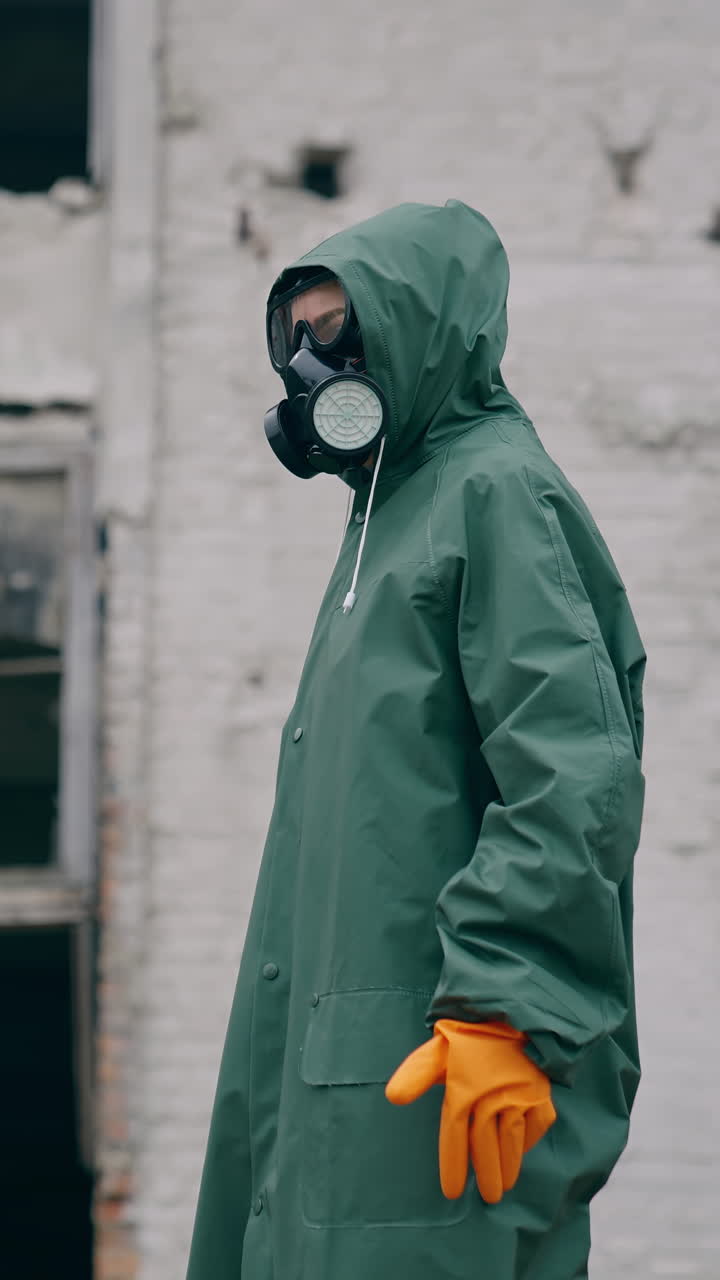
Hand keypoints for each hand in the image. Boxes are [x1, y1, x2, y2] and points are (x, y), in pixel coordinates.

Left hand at [385, 1018, 555, 1203]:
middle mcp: (494, 1095)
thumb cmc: (469, 1033)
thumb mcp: (438, 1048)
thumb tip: (392, 1097)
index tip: (452, 1192)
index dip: (454, 1165)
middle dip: (487, 1174)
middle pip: (487, 1145)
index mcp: (464, 1087)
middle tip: (487, 1197)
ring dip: (510, 1166)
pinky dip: (531, 1140)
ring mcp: (521, 1094)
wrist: (510, 1008)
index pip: (457, 1135)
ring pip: (513, 1139)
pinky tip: (523, 1151)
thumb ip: (415, 1074)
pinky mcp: (542, 1090)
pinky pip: (538, 1123)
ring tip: (505, 1186)